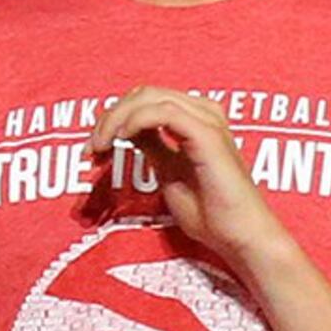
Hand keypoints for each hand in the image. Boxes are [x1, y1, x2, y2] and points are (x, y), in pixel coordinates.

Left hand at [94, 85, 292, 265]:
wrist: (239, 237)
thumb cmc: (211, 213)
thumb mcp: (168, 173)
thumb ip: (151, 147)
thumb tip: (124, 130)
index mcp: (196, 119)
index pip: (146, 100)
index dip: (114, 119)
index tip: (92, 150)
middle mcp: (203, 113)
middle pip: (144, 94)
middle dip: (110, 117)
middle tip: (91, 149)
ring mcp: (207, 121)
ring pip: (150, 97)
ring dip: (116, 119)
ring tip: (100, 147)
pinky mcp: (208, 135)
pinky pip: (163, 113)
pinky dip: (135, 121)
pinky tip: (120, 140)